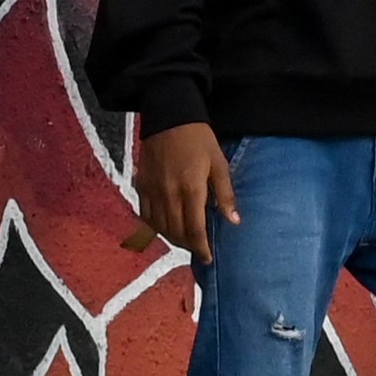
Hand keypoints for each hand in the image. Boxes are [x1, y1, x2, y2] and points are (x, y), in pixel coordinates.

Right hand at [128, 121, 234, 259]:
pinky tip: (165, 228)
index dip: (201, 248)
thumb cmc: (199, 139)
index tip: (208, 258)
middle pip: (176, 232)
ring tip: (184, 242)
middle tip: (199, 250)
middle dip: (188, 246)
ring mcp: (152, 191)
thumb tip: (234, 221)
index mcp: (191, 190)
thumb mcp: (219, 163)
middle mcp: (168, 195)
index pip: (195, 230)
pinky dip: (155, 226)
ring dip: (172, 238)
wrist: (168, 117)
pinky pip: (145, 215)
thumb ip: (225, 194)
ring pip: (160, 227)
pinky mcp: (141, 185)